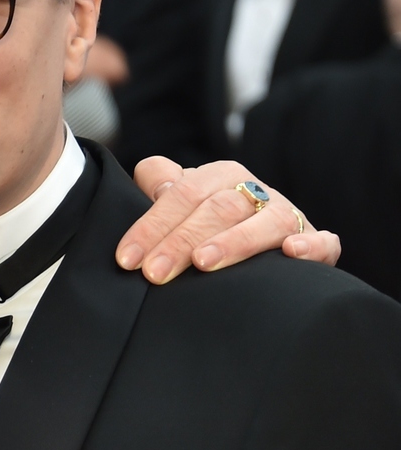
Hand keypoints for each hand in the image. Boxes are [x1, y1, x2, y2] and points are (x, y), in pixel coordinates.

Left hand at [116, 157, 339, 283]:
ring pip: (265, 223)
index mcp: (220, 176)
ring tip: (204, 263)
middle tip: (154, 273)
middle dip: (181, 241)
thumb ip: (162, 187)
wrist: (256, 247)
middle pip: (218, 209)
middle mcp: (255, 191)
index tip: (128, 259)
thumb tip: (150, 176)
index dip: (152, 226)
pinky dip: (311, 246)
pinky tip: (291, 253)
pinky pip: (323, 242)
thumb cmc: (205, 224)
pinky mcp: (315, 242)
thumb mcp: (181, 202)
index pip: (182, 194)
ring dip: (235, 242)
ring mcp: (287, 216)